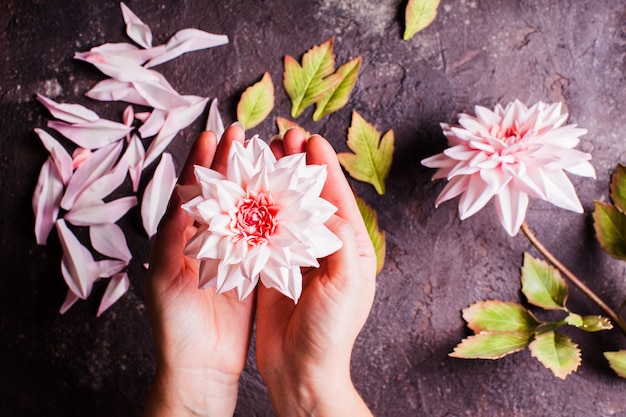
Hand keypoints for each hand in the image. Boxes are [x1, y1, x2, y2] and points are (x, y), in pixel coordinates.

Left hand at [143, 126, 253, 416]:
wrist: (199, 365)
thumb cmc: (174, 326)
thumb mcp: (165, 281)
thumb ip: (172, 241)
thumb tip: (181, 201)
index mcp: (182, 237)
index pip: (194, 190)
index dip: (202, 161)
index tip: (214, 133)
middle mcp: (208, 239)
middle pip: (222, 192)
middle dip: (232, 162)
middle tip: (245, 134)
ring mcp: (232, 253)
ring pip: (245, 209)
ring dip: (255, 182)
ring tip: (268, 157)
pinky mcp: (252, 270)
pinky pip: (263, 237)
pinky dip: (272, 216)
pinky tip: (283, 199)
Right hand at [256, 128, 376, 416]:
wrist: (303, 370)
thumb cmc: (332, 332)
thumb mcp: (346, 283)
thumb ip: (338, 241)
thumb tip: (323, 204)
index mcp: (350, 247)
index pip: (336, 198)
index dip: (324, 167)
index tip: (310, 139)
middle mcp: (326, 248)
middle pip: (310, 198)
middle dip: (298, 167)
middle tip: (282, 138)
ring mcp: (299, 257)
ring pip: (286, 210)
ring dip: (275, 183)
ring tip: (262, 157)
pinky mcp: (275, 269)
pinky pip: (266, 232)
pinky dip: (258, 210)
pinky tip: (245, 193)